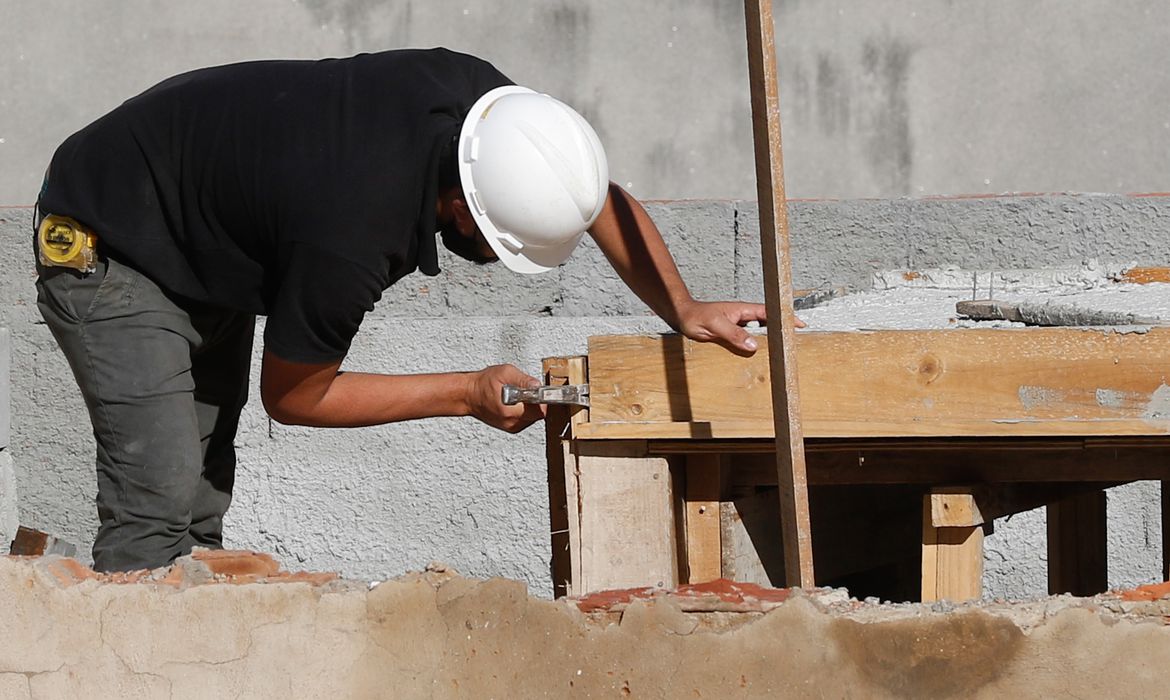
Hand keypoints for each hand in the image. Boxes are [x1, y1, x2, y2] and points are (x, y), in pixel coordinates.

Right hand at [465, 364, 546, 432]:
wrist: (468, 395)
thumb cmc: (482, 384)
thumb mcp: (505, 373)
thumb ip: (523, 379)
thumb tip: (537, 385)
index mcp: (510, 411)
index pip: (539, 411)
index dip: (543, 400)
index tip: (541, 392)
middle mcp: (511, 422)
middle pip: (538, 414)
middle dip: (536, 401)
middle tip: (527, 390)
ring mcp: (511, 426)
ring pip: (533, 417)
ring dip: (531, 406)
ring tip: (519, 395)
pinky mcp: (511, 427)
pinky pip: (526, 419)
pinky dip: (525, 410)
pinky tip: (516, 401)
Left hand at [677, 301, 805, 355]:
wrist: (682, 316)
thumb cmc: (696, 317)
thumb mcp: (715, 326)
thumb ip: (734, 334)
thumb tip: (753, 345)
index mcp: (743, 310)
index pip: (770, 313)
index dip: (785, 318)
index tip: (800, 324)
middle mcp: (743, 316)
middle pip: (768, 322)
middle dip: (782, 329)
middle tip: (796, 341)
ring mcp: (738, 325)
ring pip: (759, 332)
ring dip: (770, 339)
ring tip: (783, 350)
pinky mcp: (732, 333)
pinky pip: (748, 339)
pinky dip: (756, 345)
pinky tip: (760, 355)